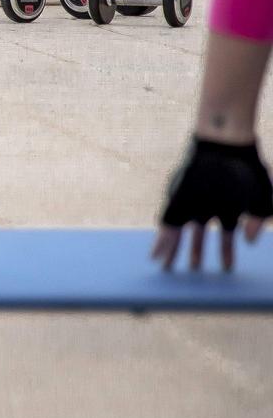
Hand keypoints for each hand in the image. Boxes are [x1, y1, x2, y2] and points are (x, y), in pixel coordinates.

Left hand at [153, 138, 272, 271]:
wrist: (225, 145)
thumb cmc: (247, 169)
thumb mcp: (262, 198)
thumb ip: (259, 220)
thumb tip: (250, 241)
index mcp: (227, 208)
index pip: (225, 237)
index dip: (225, 252)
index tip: (226, 268)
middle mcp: (207, 207)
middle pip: (199, 237)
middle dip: (197, 254)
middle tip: (193, 272)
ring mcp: (190, 204)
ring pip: (181, 233)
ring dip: (175, 252)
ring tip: (170, 269)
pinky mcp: (176, 200)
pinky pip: (167, 225)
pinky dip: (162, 241)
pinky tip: (156, 256)